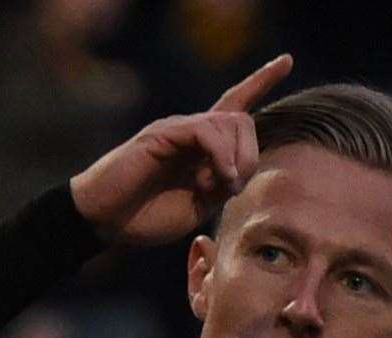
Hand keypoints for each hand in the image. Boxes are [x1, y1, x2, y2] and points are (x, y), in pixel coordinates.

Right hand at [70, 54, 292, 244]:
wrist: (104, 221)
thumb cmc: (144, 217)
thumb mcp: (196, 208)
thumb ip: (220, 187)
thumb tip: (240, 171)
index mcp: (200, 148)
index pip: (234, 105)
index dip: (260, 81)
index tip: (286, 61)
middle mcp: (190, 131)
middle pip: (242, 120)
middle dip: (250, 154)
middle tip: (233, 186)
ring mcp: (176, 129)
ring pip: (229, 123)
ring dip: (235, 160)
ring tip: (220, 186)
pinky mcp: (163, 134)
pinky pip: (206, 131)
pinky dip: (219, 156)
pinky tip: (213, 179)